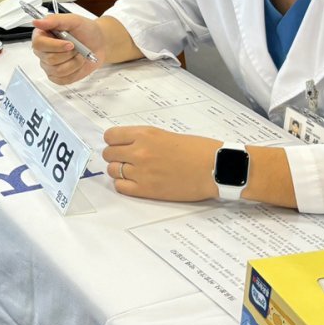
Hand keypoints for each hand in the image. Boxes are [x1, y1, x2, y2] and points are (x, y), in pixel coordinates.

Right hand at [31, 13, 103, 84]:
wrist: (99, 43)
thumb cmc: (85, 30)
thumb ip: (54, 20)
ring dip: (74, 62)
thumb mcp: (73, 20)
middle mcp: (42, 51)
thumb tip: (36, 22)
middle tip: (78, 47)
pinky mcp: (57, 77)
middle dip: (68, 54)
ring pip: (58, 70)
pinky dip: (75, 71)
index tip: (70, 44)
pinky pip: (63, 79)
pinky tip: (78, 63)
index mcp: (42, 35)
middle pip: (49, 59)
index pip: (38, 44)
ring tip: (79, 54)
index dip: (55, 46)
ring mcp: (48, 66)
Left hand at [102, 125, 221, 201]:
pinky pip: (120, 187)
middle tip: (126, 159)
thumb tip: (126, 145)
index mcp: (144, 134)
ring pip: (112, 171)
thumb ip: (144, 139)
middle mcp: (139, 152)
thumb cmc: (197, 149)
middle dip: (115, 156)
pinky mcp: (146, 190)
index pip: (110, 136)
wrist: (215, 168)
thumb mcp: (166, 135)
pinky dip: (124, 185)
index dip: (113, 141)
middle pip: (109, 154)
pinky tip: (136, 182)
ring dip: (119, 171)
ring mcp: (141, 172)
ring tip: (133, 172)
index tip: (119, 145)